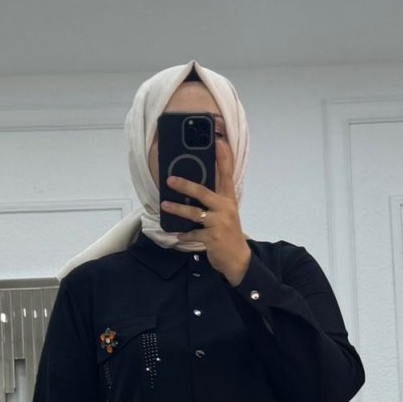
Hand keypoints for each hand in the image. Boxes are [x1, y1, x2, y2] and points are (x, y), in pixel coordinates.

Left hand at [162, 134, 251, 284]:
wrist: (237, 259)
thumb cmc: (228, 233)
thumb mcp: (225, 213)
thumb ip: (214, 200)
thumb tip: (192, 189)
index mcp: (229, 200)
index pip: (227, 174)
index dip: (224, 158)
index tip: (219, 142)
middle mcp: (225, 209)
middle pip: (204, 192)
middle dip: (185, 185)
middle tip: (170, 180)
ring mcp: (219, 224)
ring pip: (194, 213)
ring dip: (178, 209)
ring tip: (164, 205)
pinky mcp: (213, 238)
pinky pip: (193, 234)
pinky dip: (184, 233)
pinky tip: (177, 233)